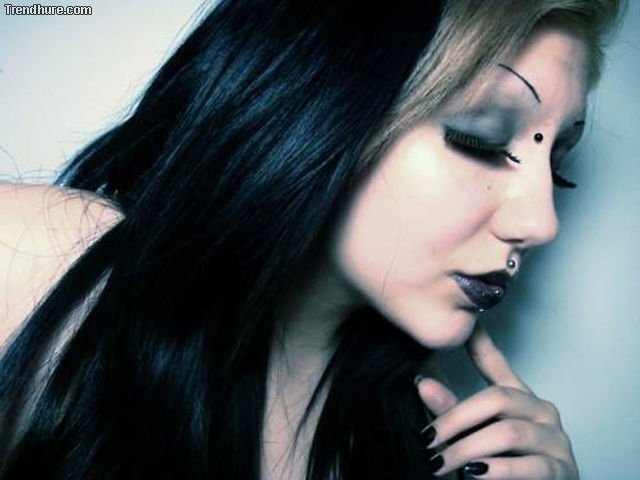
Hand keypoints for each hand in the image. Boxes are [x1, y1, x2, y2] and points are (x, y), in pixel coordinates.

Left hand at [414, 322, 578, 478]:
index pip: (497, 365)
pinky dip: (498, 470)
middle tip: (427, 439)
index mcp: (520, 399)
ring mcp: (556, 440)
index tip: (465, 324)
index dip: (481, 344)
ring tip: (439, 463)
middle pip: (497, 398)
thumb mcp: (469, 437)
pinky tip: (474, 474)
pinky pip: (530, 466)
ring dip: (467, 449)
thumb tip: (422, 383)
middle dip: (455, 419)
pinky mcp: (562, 470)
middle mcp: (542, 411)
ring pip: (508, 433)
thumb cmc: (498, 470)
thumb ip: (450, 413)